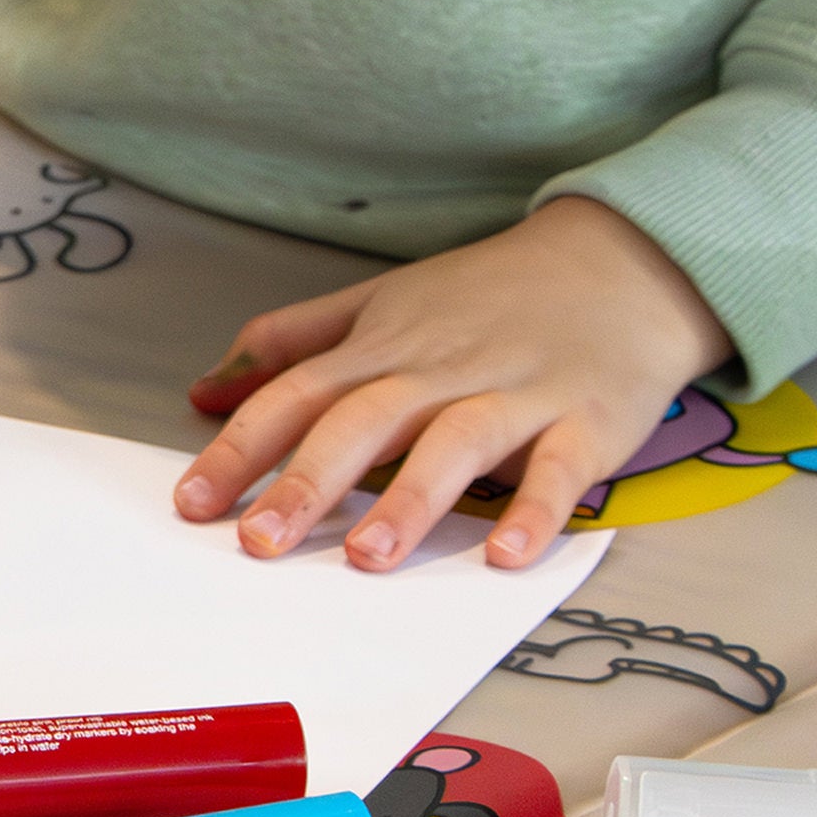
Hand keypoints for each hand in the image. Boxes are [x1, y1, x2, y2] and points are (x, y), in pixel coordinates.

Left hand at [173, 196, 732, 571]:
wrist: (626, 259)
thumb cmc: (489, 294)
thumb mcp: (381, 300)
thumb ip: (291, 342)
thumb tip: (204, 389)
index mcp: (383, 348)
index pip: (296, 395)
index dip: (240, 447)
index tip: (191, 502)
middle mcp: (440, 371)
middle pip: (363, 421)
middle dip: (306, 481)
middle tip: (258, 542)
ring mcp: (516, 394)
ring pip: (454, 443)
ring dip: (410, 499)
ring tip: (367, 557)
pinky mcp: (587, 421)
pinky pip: (559, 469)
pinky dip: (535, 510)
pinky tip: (505, 555)